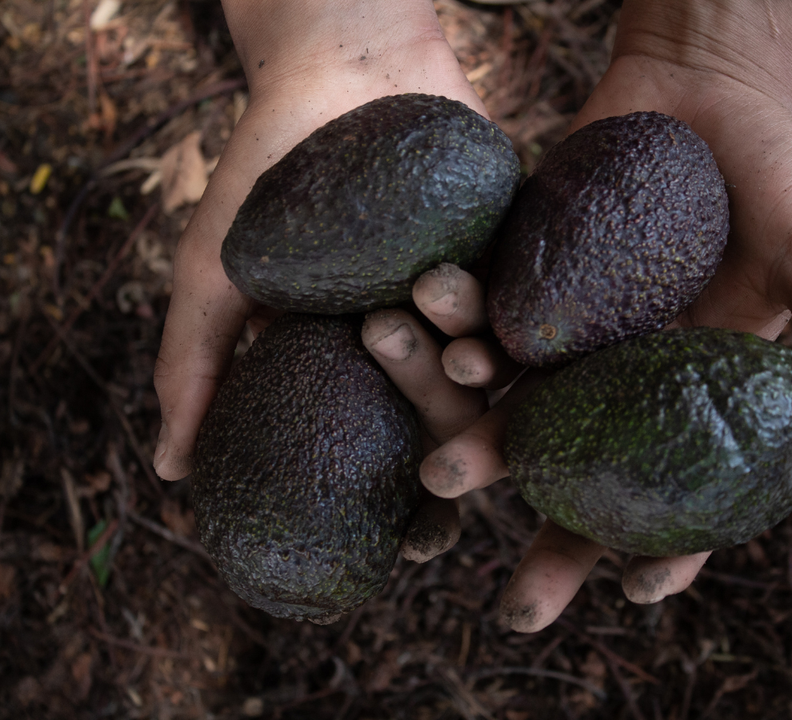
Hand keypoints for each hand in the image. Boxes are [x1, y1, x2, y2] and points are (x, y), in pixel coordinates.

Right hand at [152, 0, 490, 481]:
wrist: (333, 67)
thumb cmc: (266, 173)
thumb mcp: (216, 270)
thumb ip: (195, 362)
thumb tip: (167, 470)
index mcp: (360, 363)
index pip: (389, 449)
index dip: (408, 508)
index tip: (412, 546)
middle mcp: (423, 339)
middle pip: (446, 409)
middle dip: (440, 429)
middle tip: (433, 449)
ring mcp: (469, 295)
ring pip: (490, 358)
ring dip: (476, 371)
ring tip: (460, 364)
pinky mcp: (509, 248)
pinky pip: (522, 294)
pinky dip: (512, 316)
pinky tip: (504, 326)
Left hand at [415, 0, 791, 631]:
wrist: (704, 88)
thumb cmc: (776, 173)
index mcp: (690, 392)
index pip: (680, 490)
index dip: (668, 548)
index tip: (639, 593)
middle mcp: (621, 378)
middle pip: (584, 476)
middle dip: (548, 539)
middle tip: (516, 606)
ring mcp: (567, 332)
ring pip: (516, 405)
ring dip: (478, 438)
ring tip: (443, 471)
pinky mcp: (524, 278)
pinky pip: (483, 314)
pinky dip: (454, 327)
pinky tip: (423, 336)